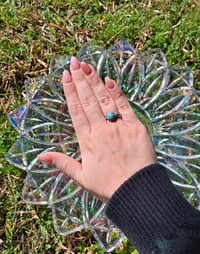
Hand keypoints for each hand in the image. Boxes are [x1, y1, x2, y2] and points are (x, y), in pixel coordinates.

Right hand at [38, 57, 155, 201]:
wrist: (137, 191)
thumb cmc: (108, 186)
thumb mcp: (81, 177)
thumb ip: (62, 163)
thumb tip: (41, 156)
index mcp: (87, 141)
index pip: (76, 111)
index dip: (70, 91)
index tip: (66, 76)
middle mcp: (101, 130)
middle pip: (88, 100)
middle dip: (80, 80)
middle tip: (74, 62)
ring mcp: (119, 127)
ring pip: (104, 100)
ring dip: (95, 81)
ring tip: (88, 66)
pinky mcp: (136, 127)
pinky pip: (124, 107)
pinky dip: (117, 93)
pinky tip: (109, 80)